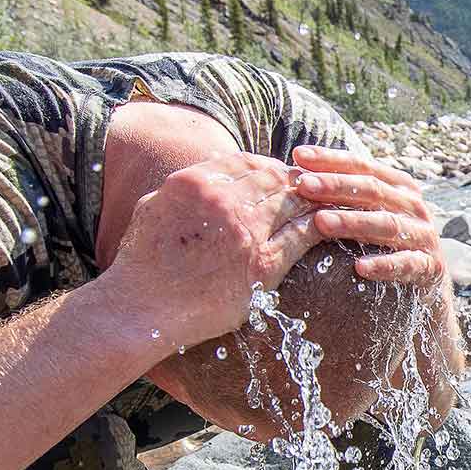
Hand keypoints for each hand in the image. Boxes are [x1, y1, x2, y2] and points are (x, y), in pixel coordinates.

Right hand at [97, 153, 321, 347]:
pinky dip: (319, 226)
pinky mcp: (263, 264)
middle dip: (295, 181)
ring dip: (312, 200)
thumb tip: (200, 176)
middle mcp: (223, 200)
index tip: (278, 173)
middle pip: (274, 179)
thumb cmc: (141, 264)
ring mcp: (245, 231)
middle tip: (311, 188)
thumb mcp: (153, 207)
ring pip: (292, 203)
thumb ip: (181, 188)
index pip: (245, 162)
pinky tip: (329, 226)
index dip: (268, 165)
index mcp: (195, 182)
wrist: (142, 308)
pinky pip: (302, 235)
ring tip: (326, 203)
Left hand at [290, 145, 445, 285]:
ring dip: (352, 222)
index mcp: (399, 186)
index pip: (362, 166)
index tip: (298, 156)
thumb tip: (295, 172)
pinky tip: (359, 267)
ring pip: (386, 225)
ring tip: (320, 223)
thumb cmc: (387, 241)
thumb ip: (345, 193)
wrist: (427, 279)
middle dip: (336, 186)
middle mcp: (413, 206)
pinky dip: (383, 265)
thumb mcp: (372, 211)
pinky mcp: (429, 266)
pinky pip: (405, 265)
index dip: (331, 160)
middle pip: (372, 191)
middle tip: (303, 185)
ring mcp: (423, 235)